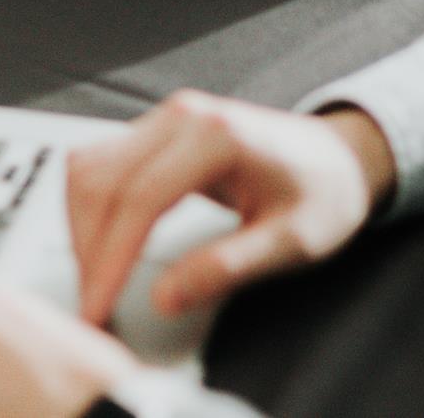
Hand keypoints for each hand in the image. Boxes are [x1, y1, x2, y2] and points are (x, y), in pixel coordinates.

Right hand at [68, 90, 396, 326]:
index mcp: (216, 136)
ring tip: (95, 282)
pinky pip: (104, 162)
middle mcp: (182, 116)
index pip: (140, 199)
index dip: (111, 259)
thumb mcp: (290, 241)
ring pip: (90, 167)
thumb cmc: (324, 193)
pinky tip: (102, 246)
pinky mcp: (159, 130)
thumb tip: (164, 298)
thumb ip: (227, 268)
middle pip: (101, 180)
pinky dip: (92, 208)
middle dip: (88, 249)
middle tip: (92, 307)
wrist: (342, 158)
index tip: (98, 307)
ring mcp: (167, 118)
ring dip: (82, 227)